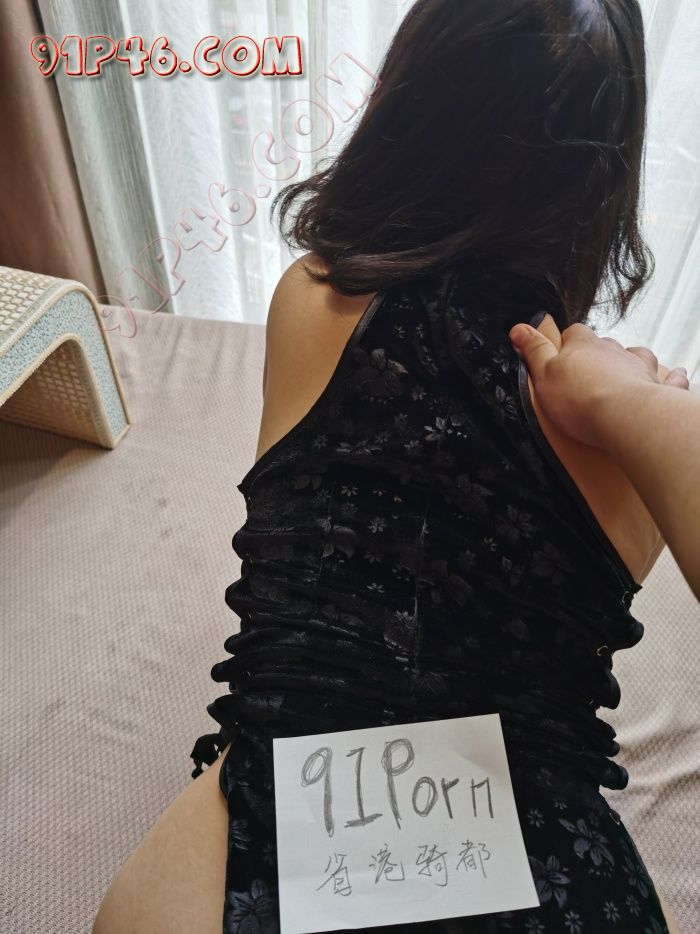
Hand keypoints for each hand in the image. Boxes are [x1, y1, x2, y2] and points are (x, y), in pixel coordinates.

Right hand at [508, 315, 690, 450]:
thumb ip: (533, 350)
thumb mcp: (543, 375)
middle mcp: (613, 351)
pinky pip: (668, 379)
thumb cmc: (582, 400)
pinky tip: (674, 375)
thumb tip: (519, 328)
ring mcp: (637, 368)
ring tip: (622, 374)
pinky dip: (671, 378)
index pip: (572, 333)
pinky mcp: (657, 389)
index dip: (565, 343)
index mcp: (583, 345)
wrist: (624, 417)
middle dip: (595, 355)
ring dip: (629, 362)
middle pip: (603, 345)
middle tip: (584, 374)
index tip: (557, 355)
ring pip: (634, 357)